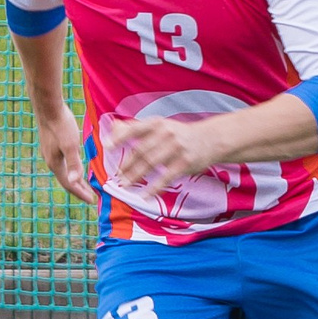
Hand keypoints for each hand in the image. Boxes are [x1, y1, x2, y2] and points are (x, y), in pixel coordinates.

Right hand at [35, 106, 95, 204]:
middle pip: (66, 179)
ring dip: (74, 179)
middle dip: (78, 189)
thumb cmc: (61, 125)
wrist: (48, 107)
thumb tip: (75, 181)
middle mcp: (50, 160)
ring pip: (63, 171)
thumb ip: (73, 163)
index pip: (69, 184)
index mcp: (55, 163)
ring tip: (84, 183)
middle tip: (90, 196)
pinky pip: (61, 162)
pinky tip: (74, 163)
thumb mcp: (71, 145)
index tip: (91, 200)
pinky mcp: (50, 144)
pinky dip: (70, 168)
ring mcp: (49, 152)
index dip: (80, 193)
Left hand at [105, 114, 220, 194]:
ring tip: (125, 184)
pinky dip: (154, 187)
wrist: (211, 138)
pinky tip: (145, 195)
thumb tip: (114, 128)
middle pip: (141, 151)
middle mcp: (166, 133)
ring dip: (135, 176)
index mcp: (157, 123)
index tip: (107, 147)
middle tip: (117, 176)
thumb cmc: (180, 133)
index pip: (134, 129)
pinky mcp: (185, 162)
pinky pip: (166, 177)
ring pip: (150, 164)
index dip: (119, 138)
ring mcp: (176, 148)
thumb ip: (137, 128)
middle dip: (127, 165)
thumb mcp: (161, 125)